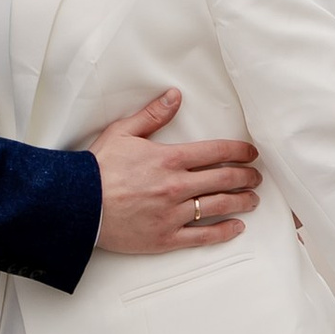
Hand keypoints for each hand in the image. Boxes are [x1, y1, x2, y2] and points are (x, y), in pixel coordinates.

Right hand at [85, 89, 260, 256]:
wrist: (77, 205)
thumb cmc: (98, 169)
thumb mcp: (123, 132)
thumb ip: (153, 115)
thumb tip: (174, 96)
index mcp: (169, 159)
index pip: (216, 152)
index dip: (239, 151)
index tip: (251, 153)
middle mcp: (177, 186)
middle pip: (224, 179)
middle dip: (246, 177)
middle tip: (256, 177)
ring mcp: (173, 213)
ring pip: (218, 206)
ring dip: (241, 201)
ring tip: (253, 200)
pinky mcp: (166, 237)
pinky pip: (202, 236)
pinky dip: (224, 231)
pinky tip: (237, 227)